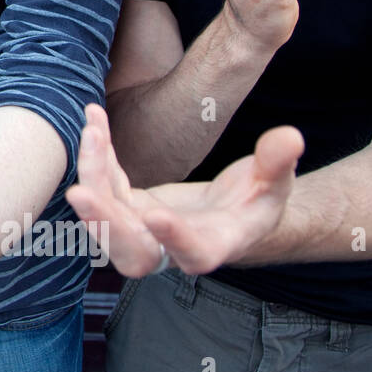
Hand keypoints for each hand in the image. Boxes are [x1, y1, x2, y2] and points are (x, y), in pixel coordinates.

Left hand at [66, 103, 303, 275]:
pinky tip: (95, 118)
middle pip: (132, 252)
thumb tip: (290, 137)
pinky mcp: (126, 206)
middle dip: (105, 224)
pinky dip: (97, 154)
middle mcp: (170, 247)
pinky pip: (104, 184)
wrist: (232, 211)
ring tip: (92, 132)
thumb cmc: (258, 201)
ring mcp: (142, 229)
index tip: (155, 215)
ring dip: (94, 176)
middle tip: (80, 193)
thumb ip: (277, 163)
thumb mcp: (275, 183)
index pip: (192, 253)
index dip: (174, 239)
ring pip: (107, 216)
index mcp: (214, 246)